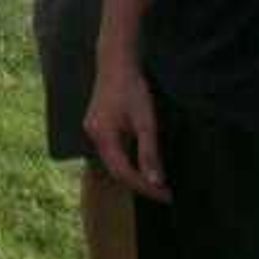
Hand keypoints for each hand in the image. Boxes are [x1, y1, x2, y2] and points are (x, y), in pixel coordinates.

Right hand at [85, 56, 169, 201]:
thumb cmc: (132, 89)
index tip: (166, 195)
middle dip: (140, 183)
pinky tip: (140, 161)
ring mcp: (92, 130)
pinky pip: (111, 150)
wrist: (116, 62)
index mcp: (103, 137)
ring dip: (133, 173)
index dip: (145, 187)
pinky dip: (127, 160)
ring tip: (155, 181)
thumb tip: (156, 181)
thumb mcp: (146, 122)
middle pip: (116, 170)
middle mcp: (93, 136)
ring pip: (113, 161)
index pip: (124, 173)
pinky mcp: (97, 125)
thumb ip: (149, 153)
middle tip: (163, 192)